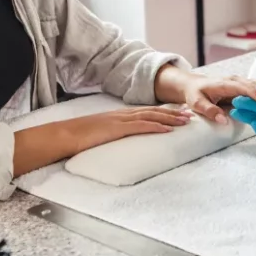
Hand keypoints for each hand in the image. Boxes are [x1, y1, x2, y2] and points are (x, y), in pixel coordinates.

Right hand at [72, 107, 191, 153]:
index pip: (147, 111)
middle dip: (173, 113)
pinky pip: (141, 126)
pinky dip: (156, 126)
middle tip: (190, 115)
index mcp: (120, 115)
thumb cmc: (80, 137)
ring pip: (151, 116)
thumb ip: (114, 135)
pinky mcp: (117, 128)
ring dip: (170, 119)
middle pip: (153, 111)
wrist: (65, 135)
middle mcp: (123, 114)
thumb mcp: (102, 133)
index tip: (179, 113)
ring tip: (185, 122)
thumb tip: (124, 144)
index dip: (164, 111)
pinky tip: (167, 129)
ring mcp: (121, 120)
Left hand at [154, 66, 255, 124]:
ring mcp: (239, 82)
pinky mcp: (242, 86)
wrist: (193, 84)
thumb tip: (223, 120)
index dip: (254, 93)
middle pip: (253, 85)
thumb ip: (209, 110)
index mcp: (224, 83)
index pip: (242, 87)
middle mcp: (234, 81)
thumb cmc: (195, 94)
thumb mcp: (196, 103)